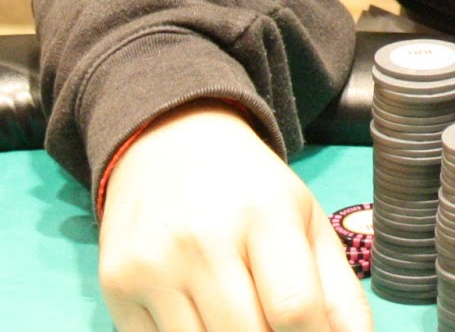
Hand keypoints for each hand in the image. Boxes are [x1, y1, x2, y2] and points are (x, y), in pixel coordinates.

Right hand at [98, 102, 370, 331]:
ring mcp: (153, 266)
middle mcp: (204, 239)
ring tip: (246, 317)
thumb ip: (339, 291)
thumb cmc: (250, 189)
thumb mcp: (305, 220)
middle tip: (279, 327)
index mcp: (266, 214)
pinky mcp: (116, 289)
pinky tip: (204, 318)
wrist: (170, 142)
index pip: (295, 309)